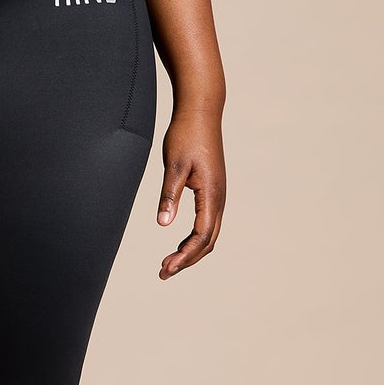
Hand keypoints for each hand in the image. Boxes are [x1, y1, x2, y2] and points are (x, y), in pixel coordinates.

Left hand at [156, 106, 224, 278]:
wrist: (201, 112)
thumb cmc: (186, 135)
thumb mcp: (174, 165)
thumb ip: (169, 195)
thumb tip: (164, 224)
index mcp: (212, 194)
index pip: (201, 236)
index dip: (184, 256)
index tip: (166, 268)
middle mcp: (220, 198)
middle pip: (208, 241)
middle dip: (187, 260)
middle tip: (163, 272)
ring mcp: (218, 195)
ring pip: (209, 234)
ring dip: (190, 251)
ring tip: (168, 263)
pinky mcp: (213, 191)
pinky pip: (207, 223)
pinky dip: (194, 239)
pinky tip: (179, 242)